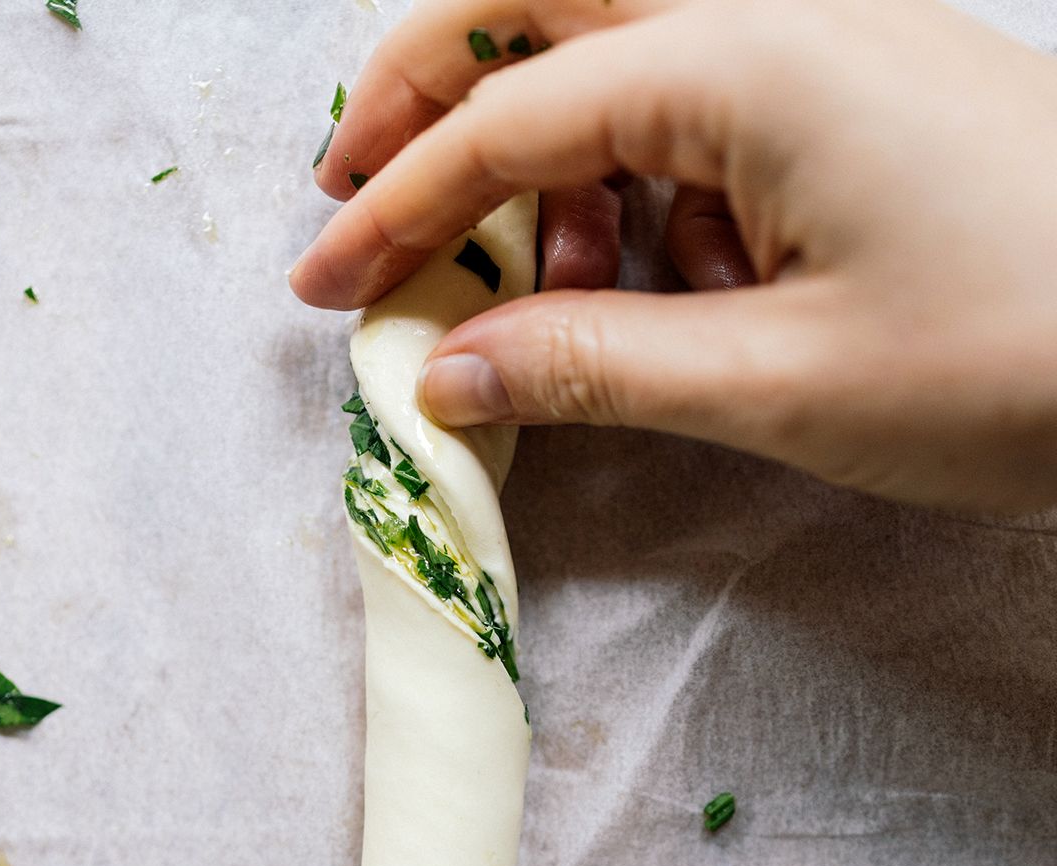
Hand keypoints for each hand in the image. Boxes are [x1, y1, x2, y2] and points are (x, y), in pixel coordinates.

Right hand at [287, 0, 1056, 511]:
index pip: (506, 118)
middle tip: (361, 205)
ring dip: (536, 138)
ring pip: (619, 31)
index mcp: (747, 63)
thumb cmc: (1035, 355)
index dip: (390, 209)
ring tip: (531, 284)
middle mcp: (782, 14)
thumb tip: (443, 373)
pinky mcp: (875, 82)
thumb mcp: (785, 386)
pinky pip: (706, 79)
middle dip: (428, 94)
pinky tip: (655, 283)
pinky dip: (636, 163)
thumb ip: (589, 366)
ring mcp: (837, 36)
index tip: (321, 297)